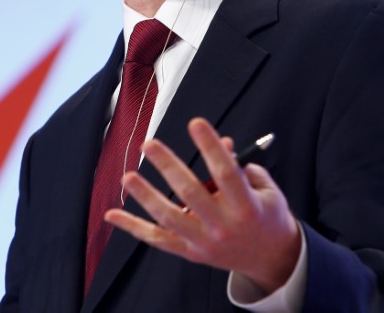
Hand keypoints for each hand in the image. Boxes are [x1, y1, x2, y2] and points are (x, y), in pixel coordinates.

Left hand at [104, 117, 300, 294]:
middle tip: (150, 143)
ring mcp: (204, 241)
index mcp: (247, 207)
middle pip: (191, 193)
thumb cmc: (266, 216)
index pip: (226, 173)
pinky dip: (133, 227)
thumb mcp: (266, 190)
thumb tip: (221, 143)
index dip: (211, 147)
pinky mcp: (190, 251)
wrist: (271, 260)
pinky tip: (111, 215)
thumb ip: (243, 166)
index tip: (195, 123)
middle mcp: (223, 226)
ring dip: (146, 196)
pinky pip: (157, 239)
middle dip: (168, 167)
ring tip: (128, 176)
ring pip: (169, 218)